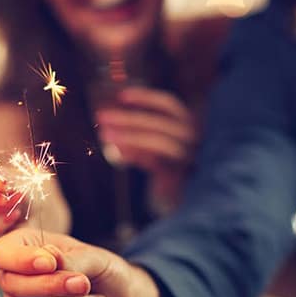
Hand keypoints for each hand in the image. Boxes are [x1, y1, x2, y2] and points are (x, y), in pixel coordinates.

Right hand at [0, 228, 166, 296]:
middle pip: (12, 285)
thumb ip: (71, 259)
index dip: (21, 260)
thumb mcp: (95, 258)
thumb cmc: (104, 275)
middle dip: (52, 286)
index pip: (0, 253)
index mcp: (22, 248)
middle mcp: (13, 279)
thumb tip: (49, 256)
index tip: (50, 263)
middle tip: (83, 284)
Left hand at [95, 87, 197, 209]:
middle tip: (101, 116)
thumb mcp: (153, 147)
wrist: (184, 200)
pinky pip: (155, 161)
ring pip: (157, 141)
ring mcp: (189, 156)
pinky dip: (135, 155)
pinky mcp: (181, 175)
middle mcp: (194, 137)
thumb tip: (110, 120)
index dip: (146, 97)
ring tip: (104, 134)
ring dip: (128, 135)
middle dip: (127, 117)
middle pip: (159, 122)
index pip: (170, 104)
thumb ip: (140, 134)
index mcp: (190, 124)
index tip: (121, 96)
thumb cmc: (167, 169)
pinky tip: (119, 154)